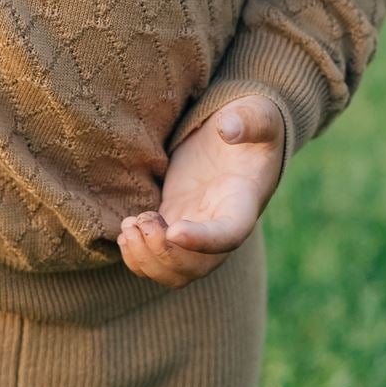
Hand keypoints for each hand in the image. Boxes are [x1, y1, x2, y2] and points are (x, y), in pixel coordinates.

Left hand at [118, 93, 285, 288]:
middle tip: (141, 221)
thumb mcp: (259, 114)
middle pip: (197, 267)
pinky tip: (126, 230)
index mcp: (243, 203)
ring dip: (147, 260)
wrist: (239, 134)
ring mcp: (197, 229)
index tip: (173, 231)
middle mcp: (221, 227)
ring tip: (129, 226)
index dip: (202, 242)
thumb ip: (249, 120)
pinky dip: (138, 256)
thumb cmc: (252, 123)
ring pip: (175, 272)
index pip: (228, 236)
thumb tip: (228, 129)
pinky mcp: (175, 222)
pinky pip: (158, 259)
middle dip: (164, 255)